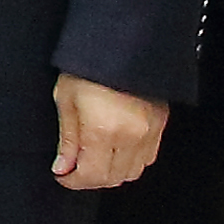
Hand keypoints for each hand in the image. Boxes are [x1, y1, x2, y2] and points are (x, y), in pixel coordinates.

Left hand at [52, 74, 170, 189]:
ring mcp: (150, 131)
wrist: (123, 42)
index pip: (93, 175)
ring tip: (93, 157)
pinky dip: (130, 160)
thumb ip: (68, 139)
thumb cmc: (88, 65)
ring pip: (133, 171)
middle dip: (91, 178)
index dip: (74, 181)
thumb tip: (63, 167)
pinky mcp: (161, 123)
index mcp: (104, 130)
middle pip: (114, 178)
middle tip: (74, 167)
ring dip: (112, 172)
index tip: (62, 174)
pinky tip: (114, 148)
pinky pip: (148, 157)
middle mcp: (132, 135)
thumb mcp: (65, 99)